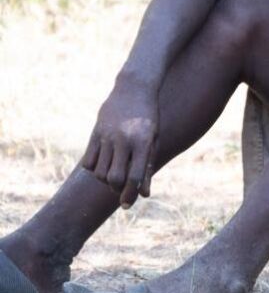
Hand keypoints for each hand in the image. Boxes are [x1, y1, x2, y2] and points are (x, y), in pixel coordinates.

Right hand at [81, 86, 157, 207]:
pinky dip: (94, 169)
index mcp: (142, 141)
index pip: (135, 175)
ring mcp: (106, 136)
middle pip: (113, 177)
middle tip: (122, 188)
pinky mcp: (94, 133)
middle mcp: (123, 139)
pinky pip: (88, 162)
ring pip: (99, 172)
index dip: (132, 193)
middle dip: (117, 189)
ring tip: (115, 174)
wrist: (134, 89)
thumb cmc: (149, 117)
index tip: (128, 204)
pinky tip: (104, 164)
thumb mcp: (154, 139)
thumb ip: (147, 166)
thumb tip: (144, 194)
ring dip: (105, 180)